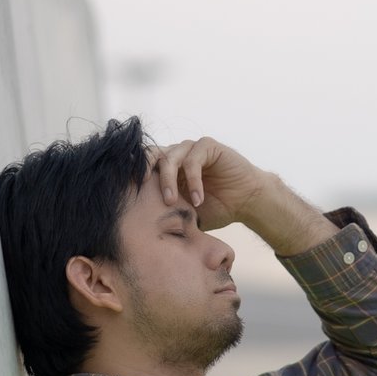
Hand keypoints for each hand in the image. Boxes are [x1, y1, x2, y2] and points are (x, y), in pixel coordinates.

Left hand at [150, 136, 335, 254]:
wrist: (247, 202)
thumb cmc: (218, 208)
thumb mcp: (186, 212)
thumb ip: (166, 211)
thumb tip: (140, 229)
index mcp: (169, 167)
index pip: (144, 164)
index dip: (134, 175)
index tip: (129, 194)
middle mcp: (178, 154)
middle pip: (152, 155)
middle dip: (144, 172)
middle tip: (141, 191)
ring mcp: (192, 148)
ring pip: (170, 158)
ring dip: (168, 181)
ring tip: (172, 203)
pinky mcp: (208, 146)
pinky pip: (193, 161)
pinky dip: (193, 181)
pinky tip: (198, 199)